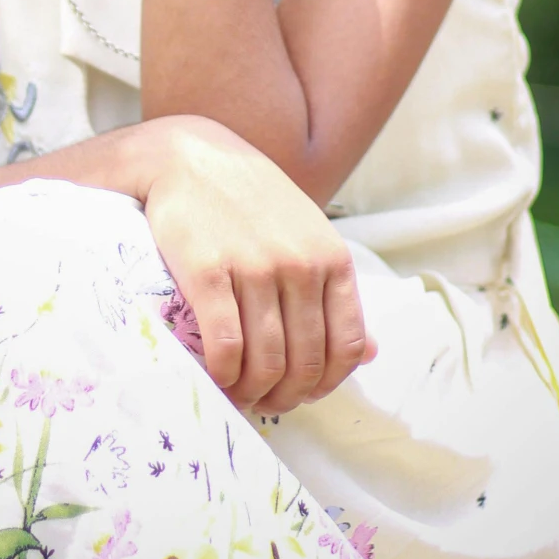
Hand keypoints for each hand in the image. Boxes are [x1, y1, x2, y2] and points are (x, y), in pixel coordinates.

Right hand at [139, 116, 374, 413]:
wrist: (189, 156)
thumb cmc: (249, 200)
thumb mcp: (307, 234)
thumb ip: (336, 292)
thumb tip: (370, 354)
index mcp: (331, 257)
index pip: (347, 346)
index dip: (327, 383)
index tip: (304, 392)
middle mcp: (299, 264)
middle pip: (305, 362)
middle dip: (286, 396)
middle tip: (266, 402)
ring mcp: (254, 267)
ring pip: (266, 362)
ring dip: (253, 392)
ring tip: (240, 394)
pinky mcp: (208, 272)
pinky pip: (225, 346)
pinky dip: (223, 375)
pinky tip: (217, 376)